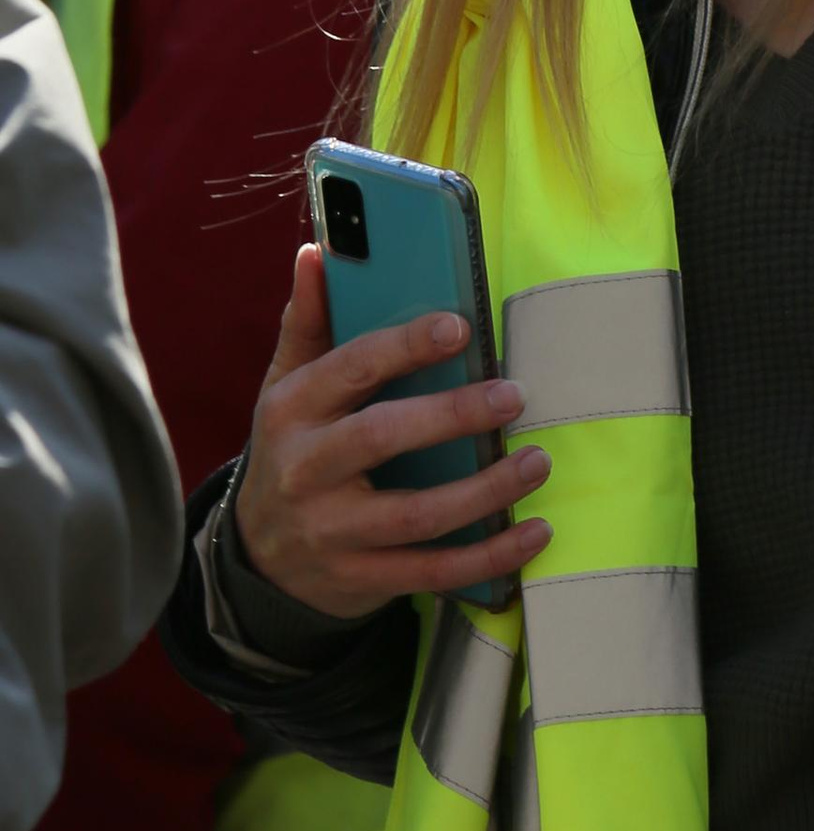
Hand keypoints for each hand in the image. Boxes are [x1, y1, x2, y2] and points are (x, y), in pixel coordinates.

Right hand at [231, 244, 550, 618]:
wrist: (258, 557)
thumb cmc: (292, 447)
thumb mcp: (286, 385)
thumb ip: (308, 320)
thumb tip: (315, 250)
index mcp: (292, 410)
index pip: (351, 368)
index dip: (406, 346)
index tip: (461, 327)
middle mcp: (306, 471)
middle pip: (384, 438)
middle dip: (454, 416)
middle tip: (515, 395)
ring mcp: (332, 533)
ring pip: (416, 516)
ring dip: (486, 491)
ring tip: (537, 460)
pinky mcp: (361, 580)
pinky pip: (431, 572)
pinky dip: (488, 558)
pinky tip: (533, 533)